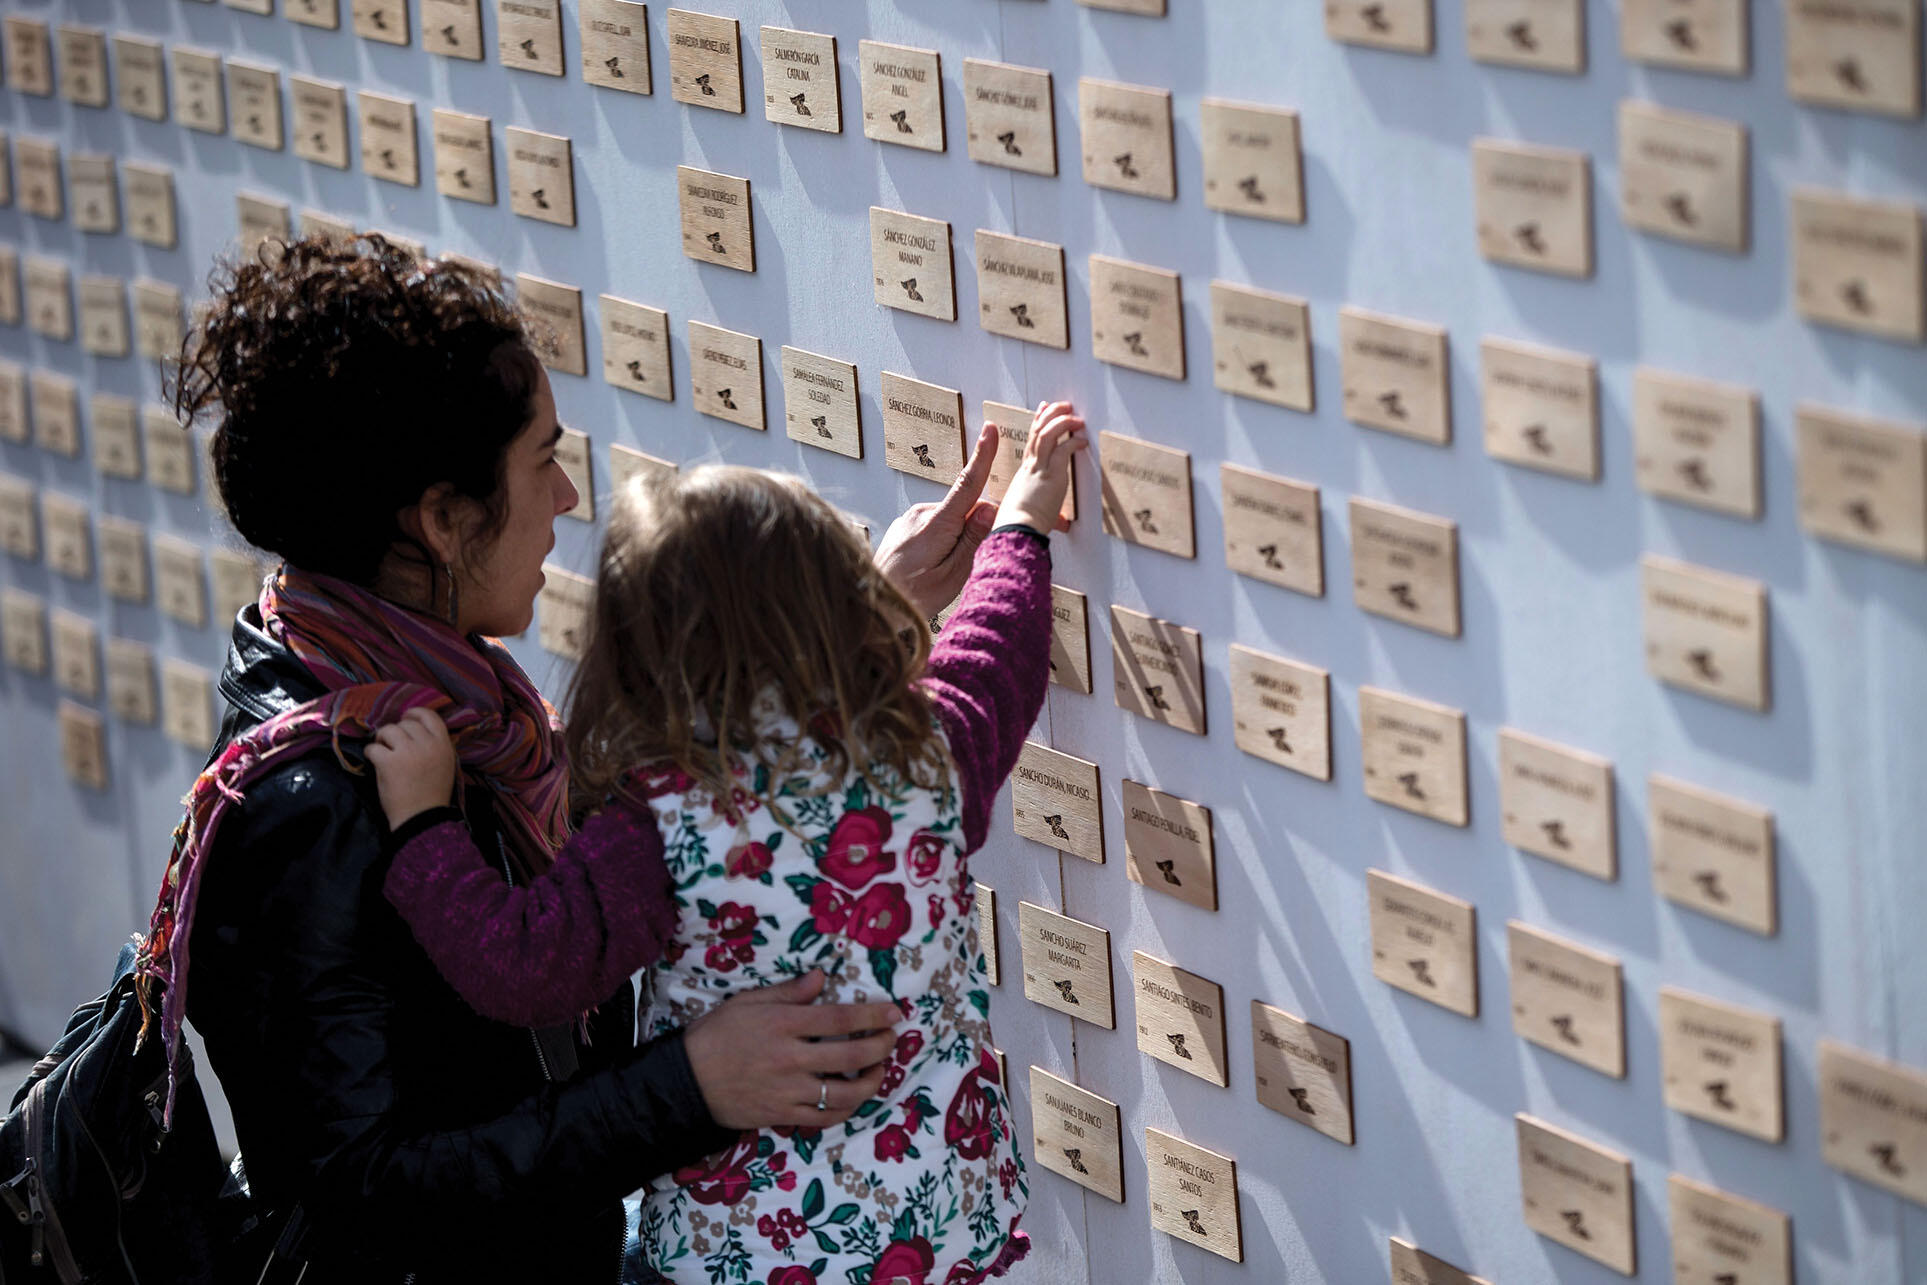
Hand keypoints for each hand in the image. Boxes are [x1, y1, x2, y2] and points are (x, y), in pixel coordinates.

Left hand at [367, 707, 458, 830]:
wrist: (421, 818)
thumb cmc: (432, 794)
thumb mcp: (445, 765)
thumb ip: (434, 746)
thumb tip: (413, 729)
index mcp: (443, 745)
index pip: (429, 716)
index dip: (415, 713)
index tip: (405, 718)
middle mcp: (427, 744)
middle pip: (406, 723)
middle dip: (396, 731)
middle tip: (391, 745)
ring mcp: (408, 752)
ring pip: (388, 730)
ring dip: (382, 739)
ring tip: (383, 752)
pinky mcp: (388, 762)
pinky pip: (372, 748)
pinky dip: (370, 754)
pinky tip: (374, 762)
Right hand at [682, 970, 903, 1128]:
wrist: (686, 1081)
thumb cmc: (716, 1035)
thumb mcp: (747, 1003)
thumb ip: (787, 992)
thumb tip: (820, 977)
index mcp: (782, 1024)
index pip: (840, 1019)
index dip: (873, 1016)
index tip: (895, 1013)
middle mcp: (790, 1059)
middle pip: (850, 1056)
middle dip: (881, 1047)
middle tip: (893, 1039)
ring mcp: (787, 1091)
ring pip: (844, 1094)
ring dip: (871, 1082)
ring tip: (879, 1070)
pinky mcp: (782, 1115)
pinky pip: (824, 1118)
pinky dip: (846, 1110)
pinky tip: (853, 1098)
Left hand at [873, 424, 1001, 616]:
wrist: (874, 605)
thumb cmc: (914, 596)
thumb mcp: (954, 575)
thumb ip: (974, 539)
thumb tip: (989, 507)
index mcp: (938, 524)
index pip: (968, 483)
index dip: (982, 456)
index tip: (990, 430)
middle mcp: (921, 514)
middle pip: (963, 510)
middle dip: (971, 531)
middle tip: (959, 566)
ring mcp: (909, 518)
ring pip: (947, 521)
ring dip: (952, 540)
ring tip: (936, 573)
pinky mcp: (903, 526)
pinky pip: (932, 527)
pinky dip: (938, 543)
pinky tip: (925, 568)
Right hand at [993, 400, 1085, 534]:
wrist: (1016, 530)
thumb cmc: (1022, 526)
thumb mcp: (1035, 514)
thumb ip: (1051, 514)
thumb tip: (1063, 523)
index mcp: (1025, 474)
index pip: (1031, 441)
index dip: (1037, 422)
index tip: (1043, 409)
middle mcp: (1030, 467)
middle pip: (1037, 431)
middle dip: (1051, 414)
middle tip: (1062, 405)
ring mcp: (1039, 469)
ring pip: (1047, 434)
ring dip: (1062, 422)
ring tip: (1076, 417)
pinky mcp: (1050, 475)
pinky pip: (1062, 450)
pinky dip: (1073, 442)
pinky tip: (1083, 441)